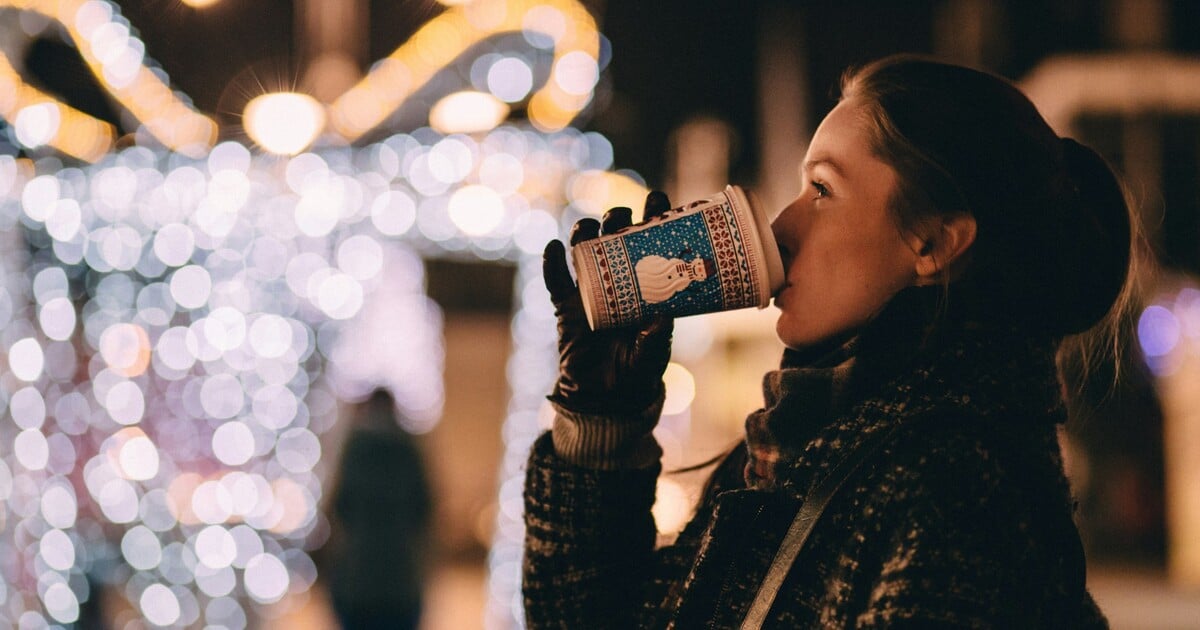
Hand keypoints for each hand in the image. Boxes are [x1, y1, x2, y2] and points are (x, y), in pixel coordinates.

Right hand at [543, 191, 674, 413]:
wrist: (605, 399)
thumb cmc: (636, 372)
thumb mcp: (652, 355)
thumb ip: (655, 338)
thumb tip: (661, 316)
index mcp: (645, 287)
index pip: (650, 245)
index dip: (652, 219)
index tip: (657, 199)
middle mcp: (617, 282)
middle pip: (615, 240)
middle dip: (617, 220)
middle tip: (622, 216)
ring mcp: (589, 292)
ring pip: (584, 252)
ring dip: (585, 234)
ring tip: (589, 227)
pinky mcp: (566, 308)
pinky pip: (556, 281)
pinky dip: (552, 264)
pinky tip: (554, 248)